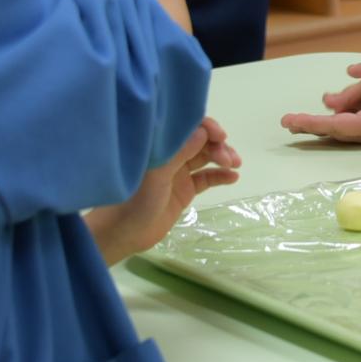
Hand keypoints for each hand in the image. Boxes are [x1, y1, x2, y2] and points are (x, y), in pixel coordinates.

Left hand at [85, 117, 240, 263]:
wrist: (125, 234)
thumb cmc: (134, 201)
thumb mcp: (157, 175)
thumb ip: (179, 153)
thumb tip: (203, 131)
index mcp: (159, 147)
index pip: (187, 127)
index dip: (206, 127)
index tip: (220, 136)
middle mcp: (170, 156)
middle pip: (200, 142)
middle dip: (218, 145)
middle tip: (229, 159)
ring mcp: (178, 173)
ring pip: (206, 158)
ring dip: (223, 157)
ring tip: (235, 165)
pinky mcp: (185, 190)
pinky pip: (206, 178)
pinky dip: (221, 176)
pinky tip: (233, 177)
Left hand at [282, 81, 360, 143]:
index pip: (334, 126)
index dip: (311, 123)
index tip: (291, 120)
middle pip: (331, 130)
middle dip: (308, 126)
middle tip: (286, 122)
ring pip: (338, 129)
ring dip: (317, 126)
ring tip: (298, 123)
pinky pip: (348, 126)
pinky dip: (332, 123)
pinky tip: (328, 119)